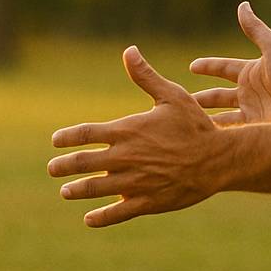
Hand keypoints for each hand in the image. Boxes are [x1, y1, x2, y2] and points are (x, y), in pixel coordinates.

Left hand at [49, 46, 221, 226]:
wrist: (219, 159)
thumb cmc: (195, 125)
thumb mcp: (171, 96)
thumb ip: (145, 77)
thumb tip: (129, 51)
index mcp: (127, 131)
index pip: (85, 134)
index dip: (66, 137)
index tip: (56, 141)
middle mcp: (126, 157)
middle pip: (84, 162)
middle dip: (64, 166)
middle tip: (52, 168)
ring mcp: (136, 181)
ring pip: (97, 188)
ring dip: (77, 190)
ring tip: (66, 191)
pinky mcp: (148, 201)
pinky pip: (119, 212)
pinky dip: (101, 217)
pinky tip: (89, 219)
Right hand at [189, 2, 270, 123]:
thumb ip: (255, 29)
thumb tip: (242, 6)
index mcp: (251, 73)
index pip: (223, 68)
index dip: (208, 66)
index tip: (192, 66)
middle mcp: (249, 93)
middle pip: (218, 96)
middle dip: (201, 98)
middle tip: (181, 101)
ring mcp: (252, 113)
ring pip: (221, 117)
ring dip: (205, 119)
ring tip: (187, 124)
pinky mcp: (254, 131)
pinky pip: (230, 132)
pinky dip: (216, 134)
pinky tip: (202, 140)